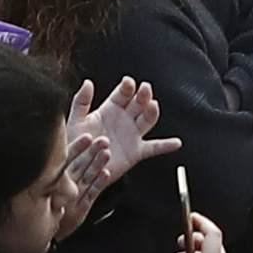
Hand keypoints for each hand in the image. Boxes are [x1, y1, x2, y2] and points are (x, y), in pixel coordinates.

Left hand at [50, 77, 172, 233]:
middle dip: (143, 95)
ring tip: (153, 105)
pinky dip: (166, 146)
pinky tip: (176, 143)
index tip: (128, 82)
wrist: (77, 170)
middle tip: (145, 89)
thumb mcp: (75, 121)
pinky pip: (153, 148)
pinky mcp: (136, 152)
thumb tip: (87, 82)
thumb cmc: (76, 145)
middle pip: (138, 103)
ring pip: (147, 120)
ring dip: (152, 112)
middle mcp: (124, 120)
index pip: (123, 94)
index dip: (127, 87)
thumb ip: (81, 102)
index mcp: (110, 109)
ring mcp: (132, 135)